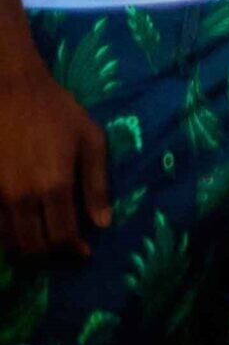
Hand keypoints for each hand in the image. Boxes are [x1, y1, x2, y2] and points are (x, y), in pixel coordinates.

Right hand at [0, 53, 108, 255]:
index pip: (62, 237)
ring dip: (26, 246)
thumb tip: (103, 222)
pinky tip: (19, 224)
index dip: (73, 251)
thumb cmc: (56, 111)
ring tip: (42, 239)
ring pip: (8, 240)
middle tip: (62, 248)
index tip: (82, 252)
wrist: (10, 90)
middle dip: (50, 254)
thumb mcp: (90, 140)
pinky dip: (5, 232)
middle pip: (32, 246)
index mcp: (54, 186)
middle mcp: (21, 197)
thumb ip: (97, 184)